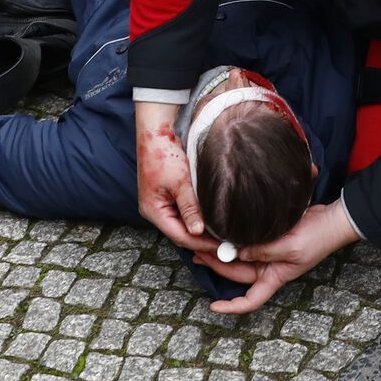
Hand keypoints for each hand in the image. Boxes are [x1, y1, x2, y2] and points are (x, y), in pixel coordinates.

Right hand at [135, 99, 213, 252]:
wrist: (156, 133)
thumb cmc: (164, 154)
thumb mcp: (179, 182)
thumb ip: (189, 207)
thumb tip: (198, 231)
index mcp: (153, 211)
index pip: (180, 236)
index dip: (202, 244)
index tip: (223, 248)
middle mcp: (156, 212)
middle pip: (181, 235)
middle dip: (203, 243)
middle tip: (226, 248)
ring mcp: (162, 206)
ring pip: (184, 227)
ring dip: (202, 233)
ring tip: (223, 239)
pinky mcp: (169, 198)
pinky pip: (184, 216)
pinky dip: (198, 221)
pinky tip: (213, 224)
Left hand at [197, 200, 358, 314]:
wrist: (333, 218)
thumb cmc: (318, 237)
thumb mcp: (290, 247)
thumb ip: (263, 250)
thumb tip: (237, 253)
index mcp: (275, 277)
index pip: (251, 300)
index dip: (232, 307)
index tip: (213, 307)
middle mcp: (269, 267)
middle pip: (237, 273)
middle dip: (216, 265)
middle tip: (197, 253)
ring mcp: (269, 252)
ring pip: (238, 256)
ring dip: (220, 250)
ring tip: (201, 241)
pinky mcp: (269, 237)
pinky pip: (246, 241)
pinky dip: (233, 237)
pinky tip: (221, 229)